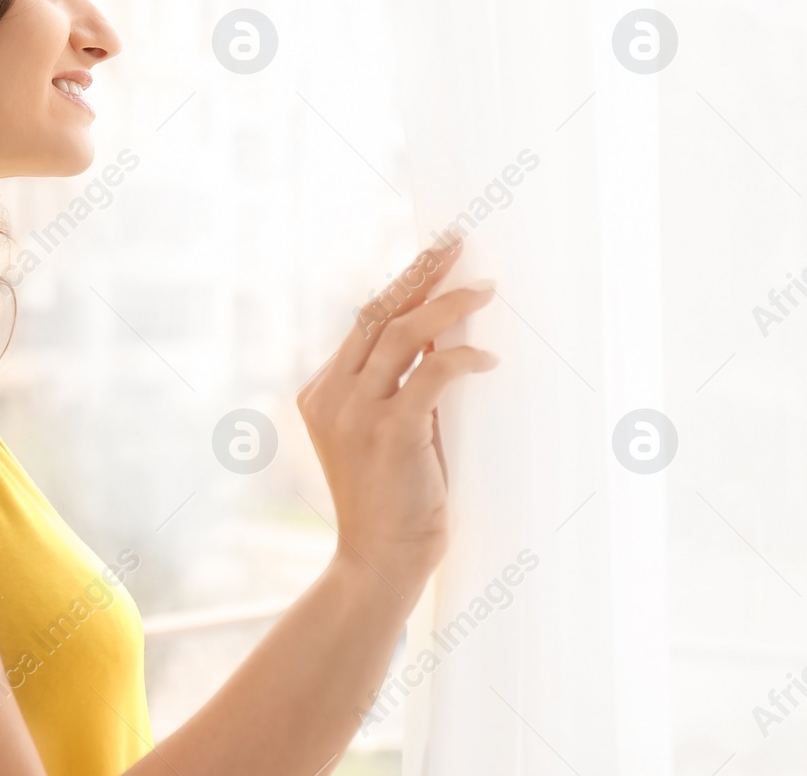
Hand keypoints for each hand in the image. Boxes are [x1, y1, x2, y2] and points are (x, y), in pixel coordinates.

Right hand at [296, 239, 497, 594]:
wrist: (378, 563)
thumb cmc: (391, 504)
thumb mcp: (384, 436)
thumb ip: (396, 391)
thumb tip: (438, 342)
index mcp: (320, 393)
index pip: (361, 324)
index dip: (399, 287)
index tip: (431, 259)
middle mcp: (329, 396)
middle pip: (376, 314)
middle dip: (419, 274)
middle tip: (455, 244)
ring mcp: (354, 413)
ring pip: (400, 334)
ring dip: (446, 305)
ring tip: (483, 289)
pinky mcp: (388, 433)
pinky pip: (431, 374)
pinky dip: (461, 358)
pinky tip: (487, 358)